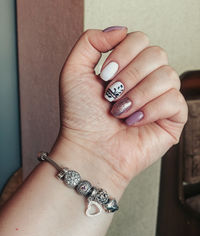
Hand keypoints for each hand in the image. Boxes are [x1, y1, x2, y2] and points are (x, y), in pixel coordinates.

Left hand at [55, 27, 187, 196]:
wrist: (88, 149)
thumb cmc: (80, 117)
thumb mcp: (73, 71)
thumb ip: (90, 41)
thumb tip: (121, 31)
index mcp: (127, 68)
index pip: (140, 39)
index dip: (123, 53)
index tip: (104, 76)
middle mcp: (146, 80)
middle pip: (157, 54)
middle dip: (129, 76)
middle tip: (112, 95)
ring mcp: (160, 99)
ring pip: (168, 76)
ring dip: (138, 95)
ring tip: (121, 111)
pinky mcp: (172, 119)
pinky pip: (175, 101)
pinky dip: (151, 111)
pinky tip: (134, 122)